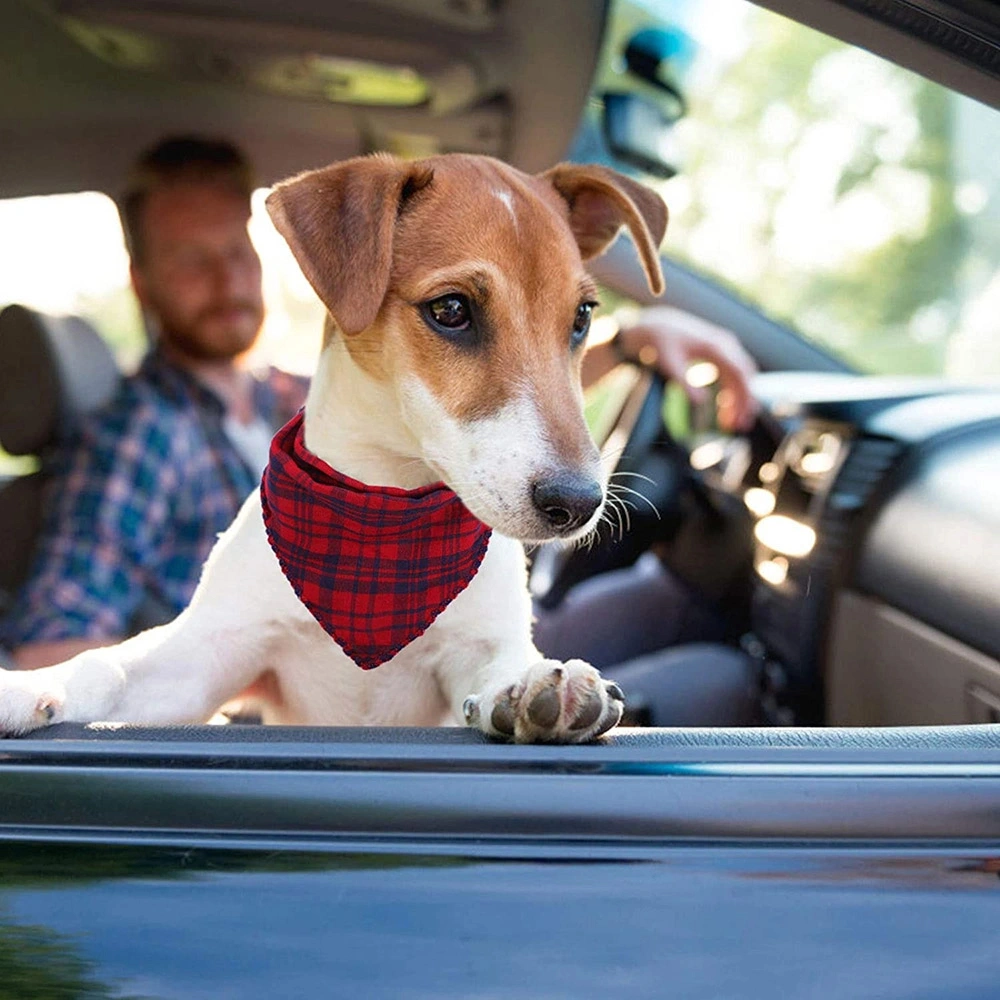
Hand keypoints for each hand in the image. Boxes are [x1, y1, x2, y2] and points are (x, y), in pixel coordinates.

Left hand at [616, 307, 757, 431]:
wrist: (656, 326)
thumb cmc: (662, 343)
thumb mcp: (670, 364)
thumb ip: (685, 382)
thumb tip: (701, 402)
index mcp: (716, 346)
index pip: (740, 373)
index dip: (744, 395)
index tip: (742, 415)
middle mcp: (725, 344)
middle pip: (744, 376)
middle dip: (744, 402)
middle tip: (740, 426)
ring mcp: (724, 348)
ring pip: (739, 377)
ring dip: (738, 400)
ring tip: (731, 424)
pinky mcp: (719, 353)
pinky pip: (732, 375)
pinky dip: (731, 393)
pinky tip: (725, 410)